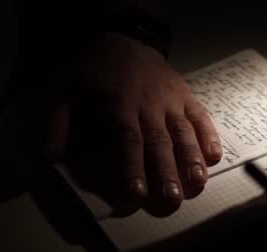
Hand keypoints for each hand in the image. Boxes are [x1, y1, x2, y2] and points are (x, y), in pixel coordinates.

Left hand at [42, 32, 221, 209]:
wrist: (123, 36)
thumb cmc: (93, 68)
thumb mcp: (64, 90)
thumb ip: (57, 124)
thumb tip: (51, 157)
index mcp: (119, 105)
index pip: (129, 142)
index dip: (134, 168)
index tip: (137, 194)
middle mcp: (149, 105)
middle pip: (160, 142)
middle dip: (167, 173)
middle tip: (173, 199)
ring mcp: (171, 100)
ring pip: (184, 133)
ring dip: (192, 159)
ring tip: (198, 183)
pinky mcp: (186, 96)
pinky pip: (201, 117)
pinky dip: (210, 136)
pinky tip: (215, 157)